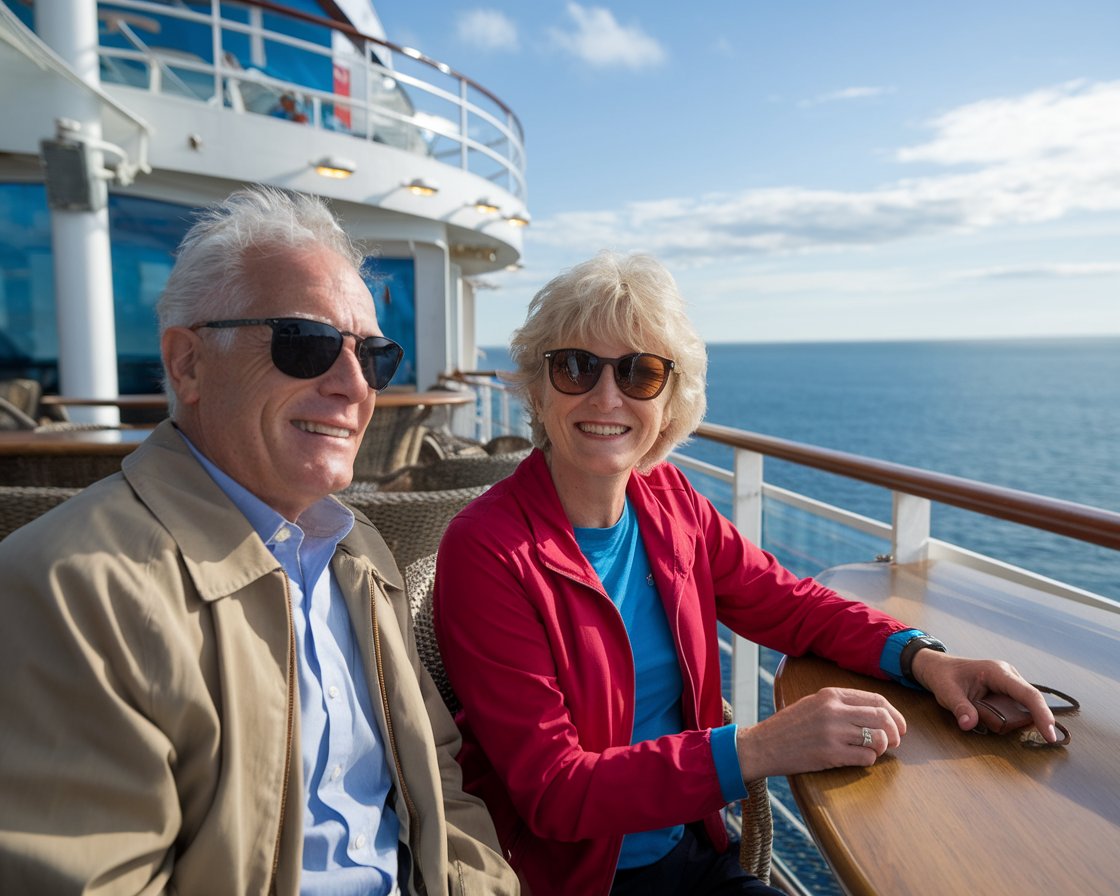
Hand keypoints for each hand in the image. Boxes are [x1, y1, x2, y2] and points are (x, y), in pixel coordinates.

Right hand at [736, 687, 905, 779]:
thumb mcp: (814, 704)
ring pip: (878, 738)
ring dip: (883, 747)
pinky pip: (865, 757)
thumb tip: (877, 714)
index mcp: (831, 694)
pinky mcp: (830, 754)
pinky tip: (861, 759)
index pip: (877, 700)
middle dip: (895, 732)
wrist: (764, 745)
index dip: (894, 714)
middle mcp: (834, 710)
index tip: (900, 726)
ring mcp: (832, 732)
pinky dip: (869, 760)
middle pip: (882, 717)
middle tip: (895, 741)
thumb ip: (842, 704)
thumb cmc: (790, 726)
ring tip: (876, 750)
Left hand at [910, 650, 1058, 742]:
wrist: (938, 667)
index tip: (1050, 736)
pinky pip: (1015, 709)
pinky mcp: (1008, 692)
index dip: (1042, 715)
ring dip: (1005, 718)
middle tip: (987, 719)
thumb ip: (959, 708)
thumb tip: (969, 724)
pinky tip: (987, 715)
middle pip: (1029, 704)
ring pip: (1021, 709)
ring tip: (978, 709)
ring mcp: (1010, 683)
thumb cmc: (943, 676)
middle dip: (1017, 720)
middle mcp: (1009, 675)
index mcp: (998, 672)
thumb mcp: (946, 692)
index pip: (1028, 695)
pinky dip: (1005, 718)